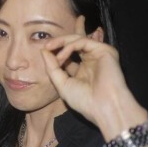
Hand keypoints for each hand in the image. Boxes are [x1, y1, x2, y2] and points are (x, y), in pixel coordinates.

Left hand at [40, 16, 145, 133]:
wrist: (103, 107)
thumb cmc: (83, 100)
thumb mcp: (61, 83)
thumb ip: (52, 67)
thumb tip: (43, 51)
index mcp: (82, 69)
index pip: (68, 55)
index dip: (55, 51)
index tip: (43, 51)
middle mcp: (90, 60)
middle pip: (73, 43)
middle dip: (58, 41)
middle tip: (45, 44)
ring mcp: (98, 54)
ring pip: (77, 39)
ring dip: (61, 42)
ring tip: (49, 48)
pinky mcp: (104, 50)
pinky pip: (83, 41)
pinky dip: (69, 46)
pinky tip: (61, 56)